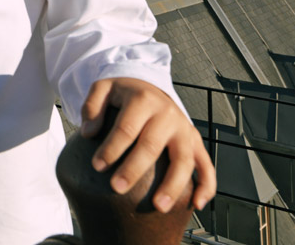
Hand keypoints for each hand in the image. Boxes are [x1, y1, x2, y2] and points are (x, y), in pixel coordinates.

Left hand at [81, 77, 215, 212]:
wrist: (151, 88)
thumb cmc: (123, 95)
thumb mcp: (103, 89)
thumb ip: (91, 106)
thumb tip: (88, 133)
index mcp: (143, 100)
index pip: (127, 127)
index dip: (112, 147)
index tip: (97, 166)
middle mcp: (168, 115)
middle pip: (151, 145)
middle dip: (134, 169)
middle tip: (117, 188)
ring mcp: (185, 129)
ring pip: (183, 159)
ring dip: (172, 185)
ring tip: (158, 207)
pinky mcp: (195, 142)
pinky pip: (206, 165)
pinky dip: (206, 186)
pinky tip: (195, 205)